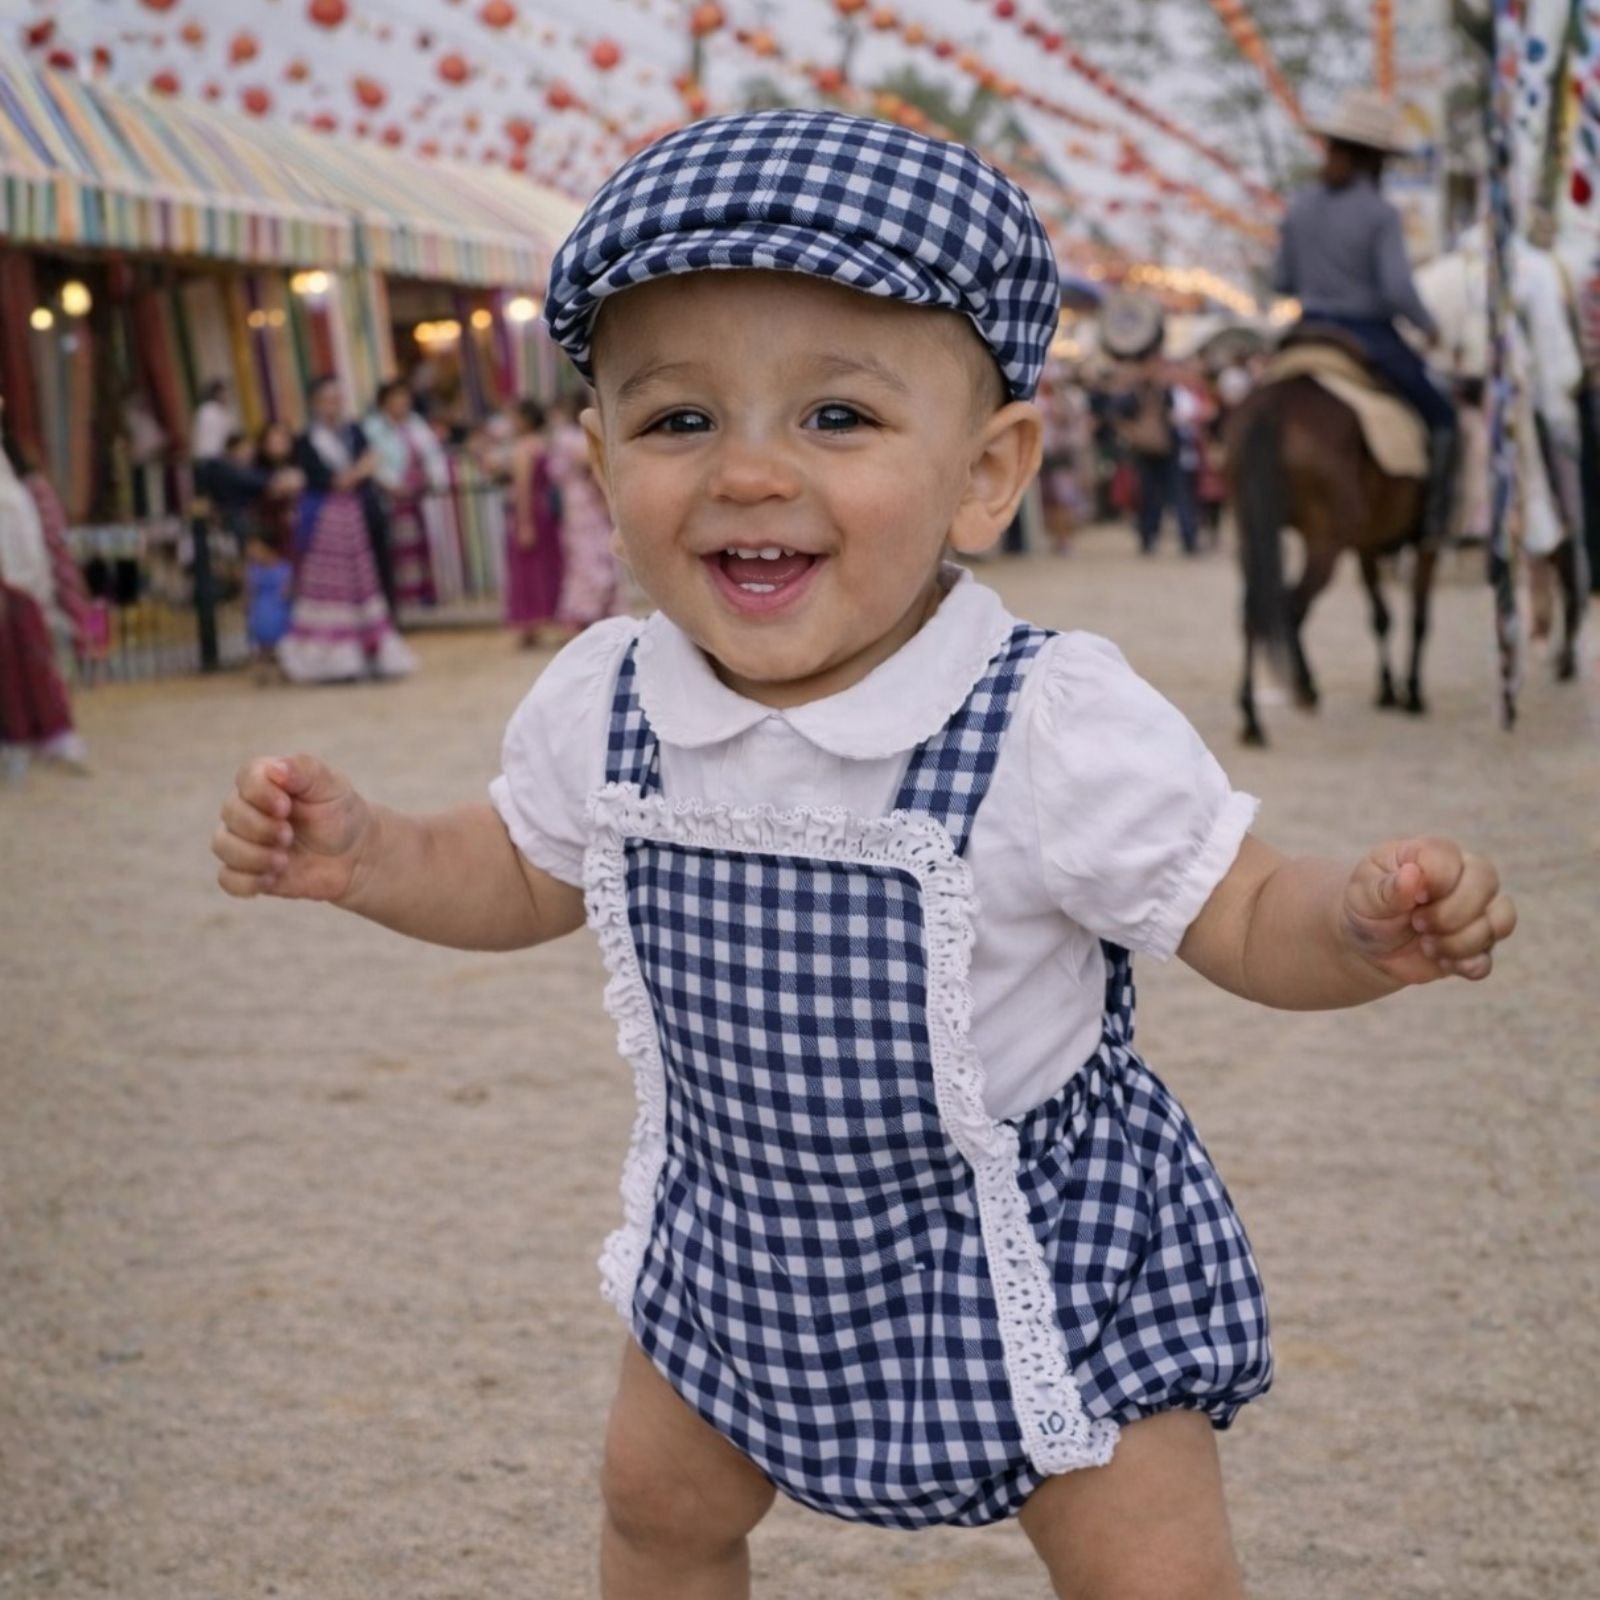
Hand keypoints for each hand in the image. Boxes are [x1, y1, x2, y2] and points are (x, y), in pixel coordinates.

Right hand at [213, 754, 375, 903]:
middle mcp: (248, 808)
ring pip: (222, 845)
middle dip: (260, 827)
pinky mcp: (247, 870)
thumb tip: (274, 768)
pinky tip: (272, 879)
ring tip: (283, 861)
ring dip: (253, 855)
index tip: (286, 807)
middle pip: (230, 812)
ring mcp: (244, 840)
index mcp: (267, 781)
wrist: (354, 856)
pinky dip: (247, 881)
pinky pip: (227, 878)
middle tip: (289, 836)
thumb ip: (304, 770)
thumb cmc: (339, 814)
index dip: (260, 794)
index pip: (246, 778)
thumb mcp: (331, 786)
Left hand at [1340, 838, 1515, 984]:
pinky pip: (1490, 957)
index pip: (1451, 858)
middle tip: (1418, 924)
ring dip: (1459, 942)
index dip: (1434, 883)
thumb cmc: (1367, 907)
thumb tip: (1413, 875)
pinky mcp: (1479, 945)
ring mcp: (1477, 911)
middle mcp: (1463, 875)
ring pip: (1500, 920)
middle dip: (1450, 913)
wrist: (1368, 945)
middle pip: (1486, 882)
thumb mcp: (1363, 895)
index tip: (1411, 898)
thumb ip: (1385, 888)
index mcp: (1430, 854)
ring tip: (1427, 945)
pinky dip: (1466, 965)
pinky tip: (1440, 962)